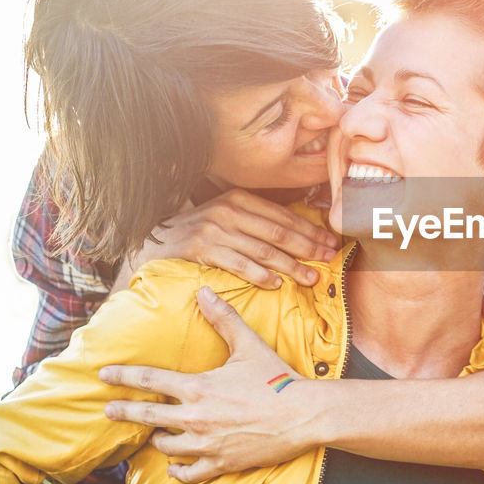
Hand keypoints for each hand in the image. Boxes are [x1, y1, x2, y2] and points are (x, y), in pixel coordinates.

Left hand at [99, 286, 317, 482]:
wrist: (303, 416)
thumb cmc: (277, 379)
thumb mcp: (249, 345)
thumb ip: (224, 318)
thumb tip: (203, 291)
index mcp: (198, 387)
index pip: (148, 379)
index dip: (122, 376)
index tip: (103, 375)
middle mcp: (195, 418)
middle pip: (146, 416)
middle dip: (122, 412)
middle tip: (107, 411)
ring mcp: (206, 444)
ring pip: (164, 445)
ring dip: (157, 439)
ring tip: (155, 434)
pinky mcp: (220, 464)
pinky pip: (187, 473)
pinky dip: (177, 470)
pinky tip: (174, 465)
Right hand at [116, 189, 339, 291]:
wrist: (151, 242)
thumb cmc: (197, 233)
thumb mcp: (226, 218)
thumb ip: (256, 222)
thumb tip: (299, 236)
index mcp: (239, 198)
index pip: (284, 216)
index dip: (311, 230)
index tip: (332, 243)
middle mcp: (228, 210)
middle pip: (279, 232)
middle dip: (309, 247)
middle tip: (330, 260)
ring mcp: (214, 228)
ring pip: (263, 250)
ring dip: (290, 266)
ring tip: (310, 278)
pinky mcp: (201, 248)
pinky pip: (237, 264)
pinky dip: (259, 275)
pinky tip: (275, 284)